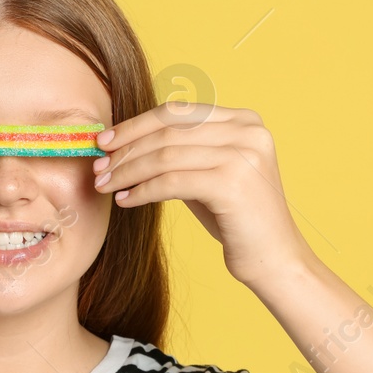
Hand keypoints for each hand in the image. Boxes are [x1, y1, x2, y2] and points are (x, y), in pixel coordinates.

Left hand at [92, 101, 316, 290]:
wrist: (274, 259)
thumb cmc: (236, 218)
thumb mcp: (209, 172)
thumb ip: (181, 151)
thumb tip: (124, 141)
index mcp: (244, 120)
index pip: (178, 113)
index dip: (136, 125)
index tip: (105, 141)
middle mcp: (247, 131)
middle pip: (168, 131)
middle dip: (126, 149)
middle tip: (98, 167)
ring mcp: (242, 156)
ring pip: (165, 156)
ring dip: (128, 171)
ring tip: (105, 186)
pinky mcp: (232, 184)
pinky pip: (171, 182)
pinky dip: (143, 191)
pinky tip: (125, 201)